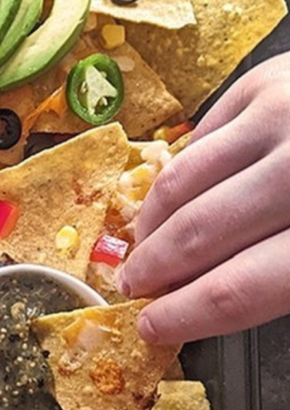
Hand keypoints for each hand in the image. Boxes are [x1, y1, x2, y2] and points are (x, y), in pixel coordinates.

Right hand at [117, 54, 289, 344]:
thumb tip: (213, 303)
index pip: (235, 289)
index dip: (183, 316)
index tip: (152, 329)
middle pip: (197, 236)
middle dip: (153, 271)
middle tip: (134, 289)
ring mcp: (282, 115)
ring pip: (181, 182)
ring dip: (151, 224)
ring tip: (145, 246)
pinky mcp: (268, 80)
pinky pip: (199, 139)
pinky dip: (181, 175)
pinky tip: (180, 197)